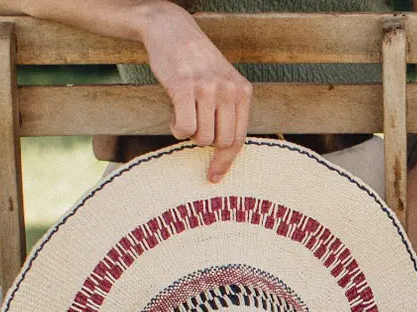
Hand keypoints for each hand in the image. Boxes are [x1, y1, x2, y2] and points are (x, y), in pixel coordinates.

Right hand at [136, 1, 251, 181]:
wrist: (172, 30)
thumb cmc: (196, 62)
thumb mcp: (223, 81)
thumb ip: (229, 109)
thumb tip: (224, 148)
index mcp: (243, 92)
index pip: (240, 138)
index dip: (226, 161)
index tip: (215, 176)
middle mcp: (229, 91)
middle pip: (222, 141)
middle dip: (205, 144)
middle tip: (194, 131)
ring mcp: (208, 89)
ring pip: (203, 137)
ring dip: (189, 136)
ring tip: (184, 119)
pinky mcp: (185, 88)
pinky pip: (185, 127)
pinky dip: (177, 130)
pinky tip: (175, 119)